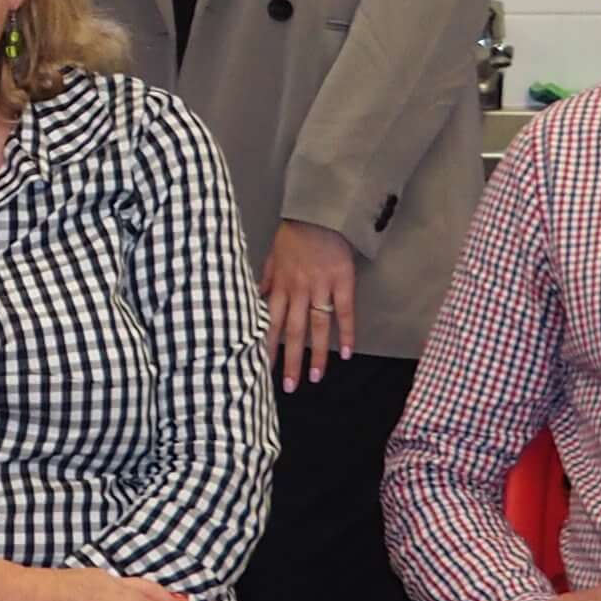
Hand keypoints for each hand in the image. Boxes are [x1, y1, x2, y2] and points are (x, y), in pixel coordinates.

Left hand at [262, 219, 358, 389]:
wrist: (320, 213)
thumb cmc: (294, 235)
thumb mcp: (272, 256)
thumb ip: (265, 280)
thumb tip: (254, 300)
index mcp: (279, 286)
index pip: (270, 323)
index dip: (267, 347)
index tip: (261, 369)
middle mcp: (298, 290)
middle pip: (292, 331)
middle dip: (289, 360)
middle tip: (289, 387)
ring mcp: (321, 287)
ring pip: (317, 327)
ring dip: (317, 354)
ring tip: (315, 378)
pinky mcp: (343, 282)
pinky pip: (344, 311)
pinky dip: (347, 333)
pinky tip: (347, 353)